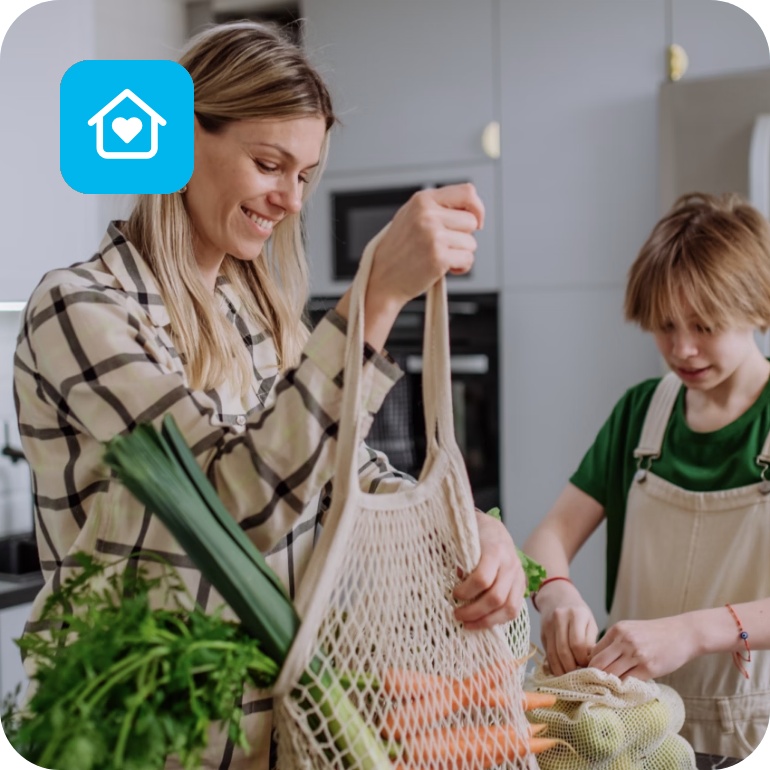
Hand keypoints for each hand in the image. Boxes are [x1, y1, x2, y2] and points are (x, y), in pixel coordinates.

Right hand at [367, 183, 484, 312]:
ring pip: (471, 243)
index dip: (477, 208)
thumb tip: (471, 206)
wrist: (382, 278)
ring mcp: (433, 236)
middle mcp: (427, 215)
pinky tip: (444, 268)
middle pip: (471, 221)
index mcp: (422, 200)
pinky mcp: (438, 257)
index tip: (476, 221)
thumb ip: (437, 207)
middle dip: (463, 236)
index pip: (467, 192)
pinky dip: (460, 267)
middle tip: (444, 245)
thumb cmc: (398, 251)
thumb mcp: (411, 216)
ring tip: (439, 257)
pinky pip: (467, 259)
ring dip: (461, 253)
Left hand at [453, 511, 524, 629]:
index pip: (482, 578)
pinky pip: (514, 609)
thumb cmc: (474, 534)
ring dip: (487, 621)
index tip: (454, 594)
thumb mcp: (460, 538)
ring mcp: (518, 576)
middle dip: (474, 611)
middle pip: (496, 597)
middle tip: (457, 615)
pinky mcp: (522, 585)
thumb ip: (451, 554)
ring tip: (468, 624)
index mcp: (494, 549)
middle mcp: (510, 563)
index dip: (466, 591)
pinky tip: (483, 621)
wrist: (495, 529)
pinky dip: (498, 620)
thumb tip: (437, 573)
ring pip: (508, 608)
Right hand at [537, 587, 598, 675]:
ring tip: (572, 678)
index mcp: (576, 614)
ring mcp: (548, 626)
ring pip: (553, 654)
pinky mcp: (542, 633)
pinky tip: (562, 672)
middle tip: (581, 677)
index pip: (578, 644)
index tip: (590, 667)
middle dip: (572, 668)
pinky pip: (547, 653)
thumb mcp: (589, 622)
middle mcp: (560, 618)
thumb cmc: (579, 613)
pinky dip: (554, 666)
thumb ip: (590, 641)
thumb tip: (590, 664)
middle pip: (564, 651)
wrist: (557, 597)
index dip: (583, 660)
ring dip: (562, 670)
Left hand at [588, 616, 696, 680]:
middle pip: (598, 664)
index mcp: (617, 630)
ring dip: (609, 684)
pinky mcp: (649, 668)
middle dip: (594, 676)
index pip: (594, 651)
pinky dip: (624, 687)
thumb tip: (597, 660)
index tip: (592, 673)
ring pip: (611, 674)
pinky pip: (628, 682)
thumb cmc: (654, 634)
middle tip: (596, 685)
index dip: (591, 664)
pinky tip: (624, 689)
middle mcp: (624, 641)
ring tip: (609, 689)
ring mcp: (636, 655)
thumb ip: (615, 642)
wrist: (682, 633)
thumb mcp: (630, 630)